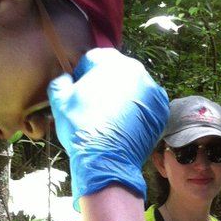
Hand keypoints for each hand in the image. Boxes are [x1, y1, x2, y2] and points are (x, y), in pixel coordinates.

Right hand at [48, 49, 167, 207]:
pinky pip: (146, 103)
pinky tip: (124, 124)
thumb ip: (60, 81)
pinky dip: (137, 110)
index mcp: (111, 62)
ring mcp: (152, 90)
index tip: (79, 90)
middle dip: (105, 84)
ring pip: (132, 87)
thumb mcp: (59, 101)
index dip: (83, 74)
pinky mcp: (161, 109)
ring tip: (110, 117)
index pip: (93, 59)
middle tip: (95, 105)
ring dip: (122, 96)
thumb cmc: (81, 128)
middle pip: (116, 72)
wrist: (106, 160)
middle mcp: (136, 70)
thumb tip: (66, 78)